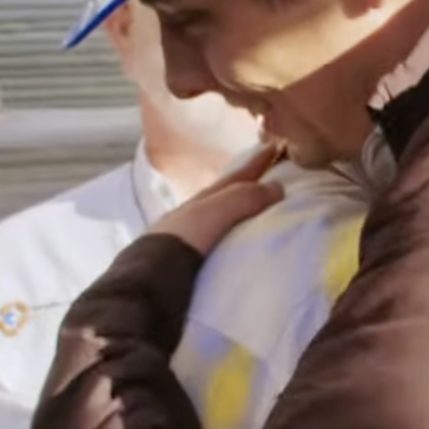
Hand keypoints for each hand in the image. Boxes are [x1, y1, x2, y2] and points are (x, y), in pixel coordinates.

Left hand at [148, 142, 285, 256]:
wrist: (151, 282)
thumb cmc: (182, 240)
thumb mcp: (213, 213)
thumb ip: (242, 198)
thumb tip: (277, 187)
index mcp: (201, 202)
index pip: (233, 179)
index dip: (254, 164)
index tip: (272, 147)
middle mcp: (193, 217)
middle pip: (224, 197)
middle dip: (245, 187)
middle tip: (269, 179)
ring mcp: (189, 241)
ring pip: (220, 221)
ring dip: (239, 214)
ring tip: (260, 215)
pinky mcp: (189, 266)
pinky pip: (220, 245)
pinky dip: (233, 239)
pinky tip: (239, 248)